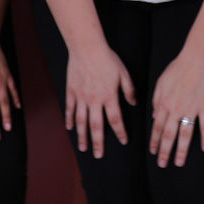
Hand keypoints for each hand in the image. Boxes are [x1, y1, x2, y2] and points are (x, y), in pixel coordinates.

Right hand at [65, 43, 135, 158]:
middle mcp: (94, 100)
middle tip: (98, 155)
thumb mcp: (123, 73)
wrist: (87, 47)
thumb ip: (129, 90)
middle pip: (96, 126)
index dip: (120, 132)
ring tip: (83, 148)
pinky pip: (69, 109)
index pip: (115, 119)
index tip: (123, 141)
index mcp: (109, 96)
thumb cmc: (107, 58)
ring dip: (82, 136)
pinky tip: (70, 129)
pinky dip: (69, 120)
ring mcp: (81, 97)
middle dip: (98, 142)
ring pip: (81, 121)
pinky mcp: (71, 92)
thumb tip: (134, 103)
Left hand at [149, 51, 203, 167]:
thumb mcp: (161, 82)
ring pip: (185, 135)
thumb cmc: (178, 68)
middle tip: (162, 165)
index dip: (154, 140)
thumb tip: (154, 116)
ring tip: (179, 163)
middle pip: (169, 135)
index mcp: (164, 103)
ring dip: (182, 150)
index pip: (157, 127)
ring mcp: (191, 109)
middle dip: (164, 151)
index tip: (153, 152)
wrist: (197, 59)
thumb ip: (156, 100)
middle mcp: (176, 109)